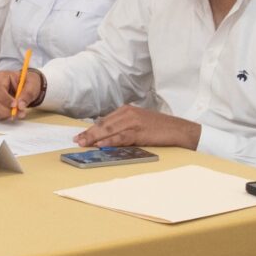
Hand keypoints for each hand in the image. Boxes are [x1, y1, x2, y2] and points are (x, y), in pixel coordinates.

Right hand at [0, 69, 43, 119]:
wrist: (24, 85)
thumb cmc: (26, 83)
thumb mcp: (31, 85)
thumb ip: (27, 94)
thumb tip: (20, 106)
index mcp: (0, 77)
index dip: (6, 99)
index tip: (15, 105)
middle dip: (8, 110)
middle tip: (21, 113)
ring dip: (8, 115)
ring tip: (20, 113)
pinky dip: (5, 117)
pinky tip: (14, 113)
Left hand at [75, 105, 200, 148]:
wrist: (178, 129)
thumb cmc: (159, 128)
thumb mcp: (139, 124)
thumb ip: (123, 127)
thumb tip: (106, 137)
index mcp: (127, 110)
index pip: (104, 120)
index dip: (91, 129)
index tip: (80, 136)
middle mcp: (128, 113)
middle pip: (104, 124)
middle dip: (89, 133)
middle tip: (77, 141)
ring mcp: (134, 121)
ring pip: (110, 130)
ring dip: (95, 138)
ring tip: (84, 144)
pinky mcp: (140, 131)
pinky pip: (122, 137)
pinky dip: (110, 141)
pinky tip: (101, 145)